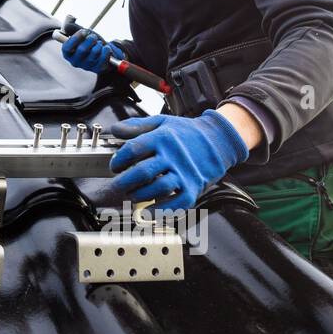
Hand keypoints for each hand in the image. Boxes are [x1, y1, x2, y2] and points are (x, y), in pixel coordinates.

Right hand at [60, 26, 124, 73]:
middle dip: (90, 40)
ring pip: (94, 53)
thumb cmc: (88, 42)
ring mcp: (86, 67)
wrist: (101, 52)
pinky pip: (103, 58)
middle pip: (82, 50)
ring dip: (98, 44)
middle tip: (93, 36)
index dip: (75, 38)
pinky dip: (106, 50)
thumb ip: (73, 29)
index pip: (67, 48)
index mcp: (67, 53)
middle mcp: (75, 62)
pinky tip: (106, 48)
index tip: (84, 31)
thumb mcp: (81, 34)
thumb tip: (66, 26)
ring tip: (99, 43)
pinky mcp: (97, 69)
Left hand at [106, 110, 249, 210]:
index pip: (133, 150)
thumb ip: (136, 125)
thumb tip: (114, 129)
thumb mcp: (161, 122)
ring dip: (140, 195)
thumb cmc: (186, 132)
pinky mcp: (193, 188)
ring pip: (158, 188)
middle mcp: (173, 156)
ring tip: (132, 195)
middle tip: (116, 186)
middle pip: (142, 172)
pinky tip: (148, 211)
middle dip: (123, 182)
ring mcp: (184, 173)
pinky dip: (161, 210)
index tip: (115, 166)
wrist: (218, 140)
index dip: (119, 160)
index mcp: (162, 138)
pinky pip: (177, 203)